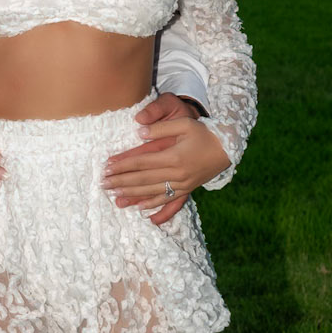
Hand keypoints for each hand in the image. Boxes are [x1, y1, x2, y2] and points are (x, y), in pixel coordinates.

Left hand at [102, 115, 228, 221]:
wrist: (227, 147)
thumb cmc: (204, 132)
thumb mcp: (184, 123)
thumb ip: (161, 127)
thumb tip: (139, 132)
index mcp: (174, 157)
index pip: (141, 162)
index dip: (123, 164)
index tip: (107, 167)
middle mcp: (177, 174)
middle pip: (143, 179)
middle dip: (121, 181)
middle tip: (103, 184)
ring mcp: (183, 184)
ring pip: (152, 192)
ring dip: (132, 195)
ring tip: (115, 197)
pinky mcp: (188, 188)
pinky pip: (168, 200)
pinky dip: (153, 205)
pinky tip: (140, 208)